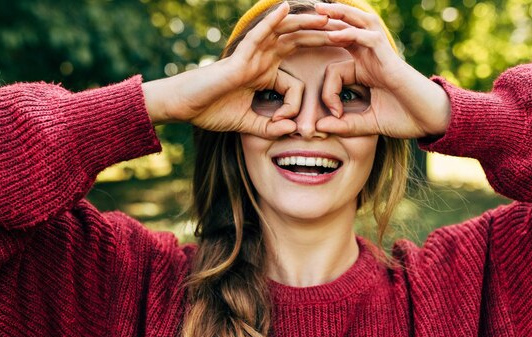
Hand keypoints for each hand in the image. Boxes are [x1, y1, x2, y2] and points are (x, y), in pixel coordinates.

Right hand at [143, 2, 333, 137]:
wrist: (186, 107)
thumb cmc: (212, 111)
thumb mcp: (248, 125)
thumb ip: (270, 128)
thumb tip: (293, 130)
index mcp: (264, 76)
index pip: (295, 82)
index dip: (299, 103)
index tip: (290, 123)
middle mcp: (261, 61)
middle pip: (297, 44)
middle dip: (321, 39)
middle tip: (346, 33)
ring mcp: (251, 55)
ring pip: (284, 34)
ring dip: (306, 23)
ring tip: (327, 14)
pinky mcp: (240, 55)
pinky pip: (259, 34)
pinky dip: (273, 21)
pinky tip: (287, 8)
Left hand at [313, 3, 450, 138]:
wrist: (430, 120)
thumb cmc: (404, 119)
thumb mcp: (367, 124)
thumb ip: (344, 125)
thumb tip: (318, 128)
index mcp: (364, 70)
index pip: (334, 69)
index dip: (327, 92)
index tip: (334, 115)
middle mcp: (370, 57)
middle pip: (344, 30)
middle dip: (324, 23)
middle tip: (301, 17)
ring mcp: (380, 54)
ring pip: (357, 24)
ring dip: (338, 15)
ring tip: (318, 9)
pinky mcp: (389, 56)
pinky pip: (368, 38)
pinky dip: (351, 33)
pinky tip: (335, 32)